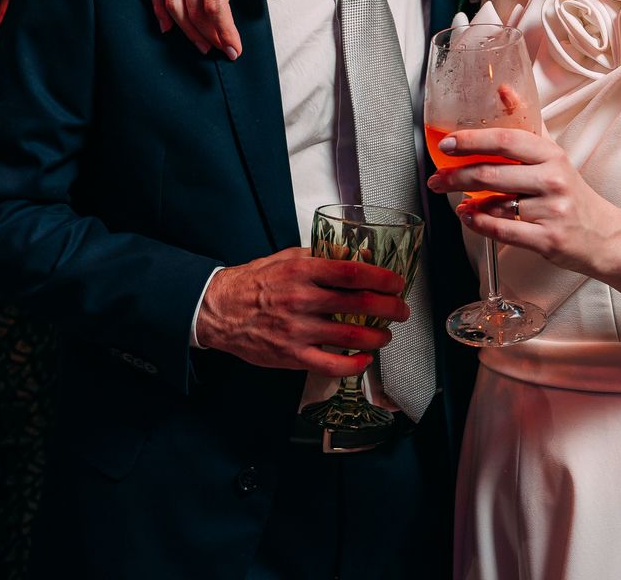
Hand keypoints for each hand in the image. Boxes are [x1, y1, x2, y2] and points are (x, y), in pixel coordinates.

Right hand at [147, 0, 277, 58]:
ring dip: (187, 29)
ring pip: (172, 4)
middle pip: (192, 10)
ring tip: (202, 44)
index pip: (214, 6)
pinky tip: (168, 25)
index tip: (235, 48)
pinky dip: (160, 10)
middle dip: (209, 36)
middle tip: (224, 52)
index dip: (224, 32)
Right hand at [195, 248, 410, 375]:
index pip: (352, 273)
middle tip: (401, 310)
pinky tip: (365, 360)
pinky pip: (331, 365)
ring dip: (377, 336)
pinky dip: (354, 365)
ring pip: (350, 337)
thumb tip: (359, 255)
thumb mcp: (287, 257)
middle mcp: (301, 300)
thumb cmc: (255, 282)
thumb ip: (322, 257)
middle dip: (389, 308)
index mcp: (302, 271)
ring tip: (385, 334)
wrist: (220, 310)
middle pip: (359, 305)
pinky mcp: (291, 355)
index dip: (381, 278)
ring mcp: (296, 330)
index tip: (396, 282)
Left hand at [428, 125, 620, 274]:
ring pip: (495, 204)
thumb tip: (503, 89)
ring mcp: (551, 210)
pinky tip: (469, 216)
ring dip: (467, 202)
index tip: (447, 144)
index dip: (471, 141)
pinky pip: (502, 231)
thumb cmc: (572, 193)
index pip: (505, 141)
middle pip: (492, 174)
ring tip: (454, 199)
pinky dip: (478, 223)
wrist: (604, 235)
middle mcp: (553, 180)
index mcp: (552, 155)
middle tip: (437, 178)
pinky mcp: (547, 239)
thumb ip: (526, 123)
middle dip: (456, 176)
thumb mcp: (553, 154)